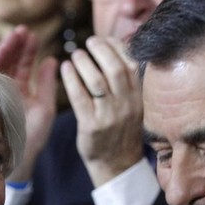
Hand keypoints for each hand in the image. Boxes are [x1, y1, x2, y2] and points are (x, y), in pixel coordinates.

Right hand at [0, 25, 57, 181]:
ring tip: (18, 34)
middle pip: (10, 61)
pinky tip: (6, 47)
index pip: (23, 66)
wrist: (19, 157)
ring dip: (8, 48)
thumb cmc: (33, 137)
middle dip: (16, 45)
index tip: (34, 35)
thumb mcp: (45, 107)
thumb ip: (48, 83)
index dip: (27, 50)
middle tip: (24, 30)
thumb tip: (53, 59)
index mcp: (21, 91)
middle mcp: (6, 90)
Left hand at [61, 36, 143, 186]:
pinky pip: (79, 97)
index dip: (117, 47)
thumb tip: (119, 47)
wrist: (117, 165)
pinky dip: (71, 79)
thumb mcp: (133, 105)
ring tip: (76, 55)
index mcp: (139, 97)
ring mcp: (110, 116)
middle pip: (115, 69)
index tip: (105, 39)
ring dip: (84, 62)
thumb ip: (128, 81)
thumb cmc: (121, 130)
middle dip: (101, 50)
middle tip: (89, 42)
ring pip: (96, 80)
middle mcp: (127, 105)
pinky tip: (65, 69)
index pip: (131, 63)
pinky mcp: (92, 126)